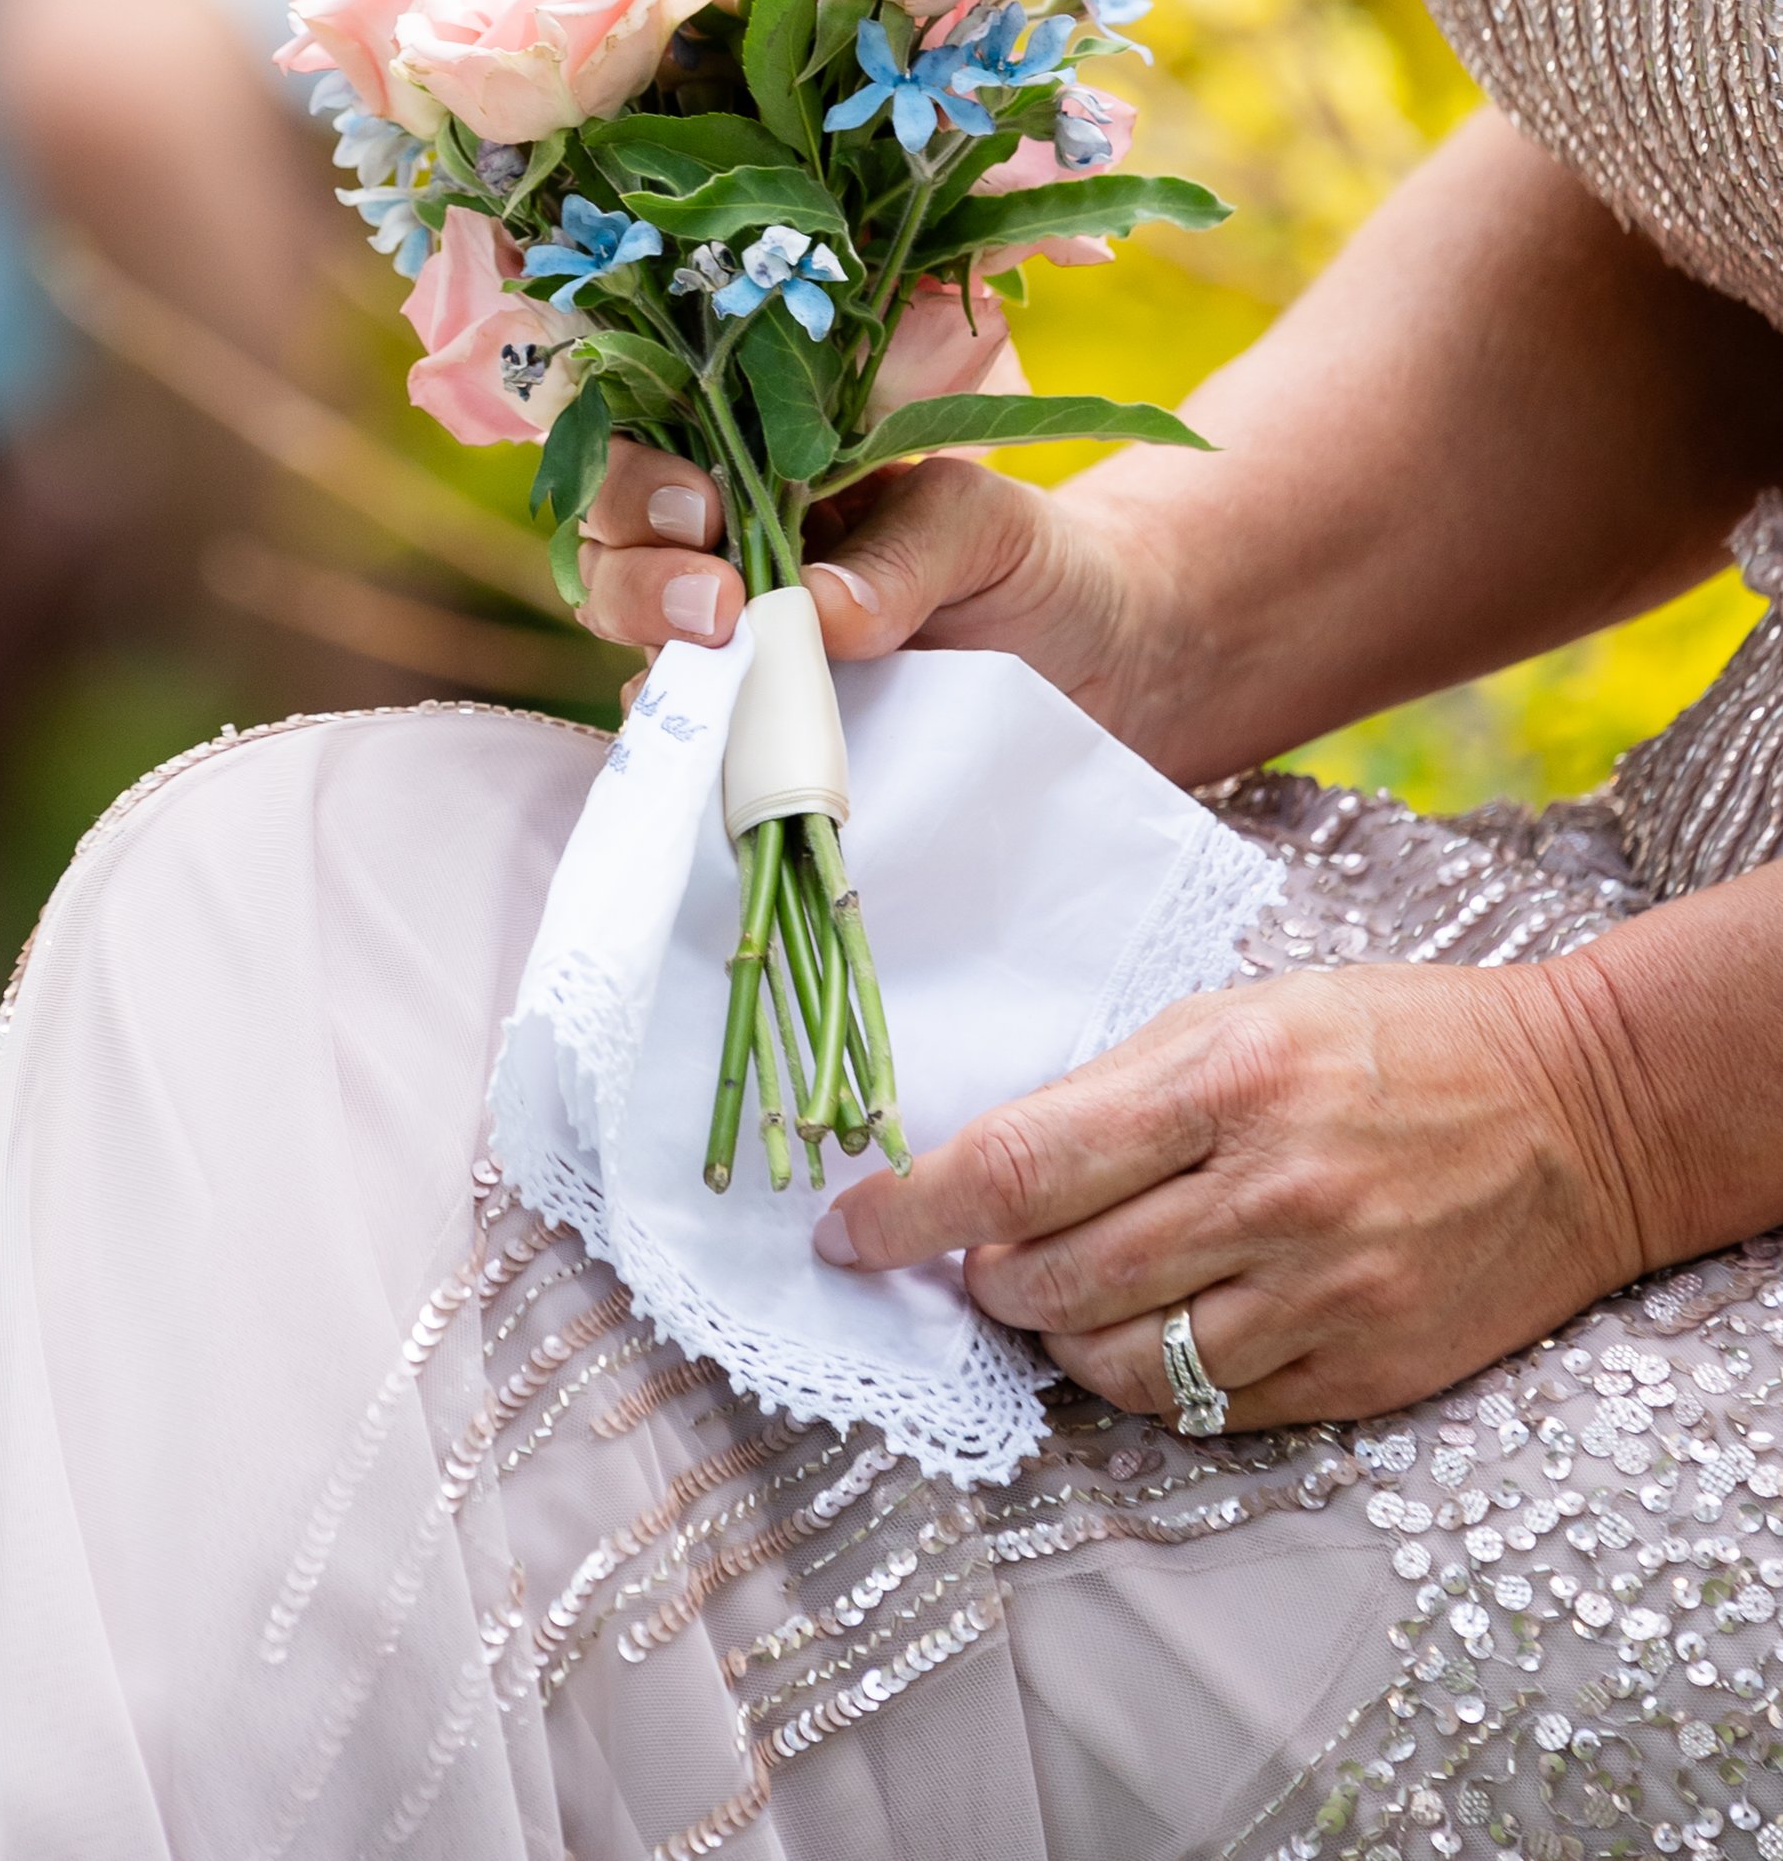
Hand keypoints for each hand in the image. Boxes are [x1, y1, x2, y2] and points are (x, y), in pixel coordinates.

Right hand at [575, 436, 1149, 746]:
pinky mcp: (756, 743)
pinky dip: (679, 748)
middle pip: (614, 550)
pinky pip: (685, 745)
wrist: (1099, 667)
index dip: (646, 480)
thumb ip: (906, 548)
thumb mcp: (983, 523)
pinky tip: (710, 748)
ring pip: (632, 643)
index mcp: (764, 478)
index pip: (656, 458)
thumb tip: (822, 609)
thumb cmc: (1029, 565)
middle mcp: (726, 558)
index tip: (704, 511)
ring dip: (650, 652)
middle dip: (640, 572)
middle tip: (717, 605)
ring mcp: (734, 655)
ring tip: (720, 662)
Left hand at [810, 959, 1648, 1428]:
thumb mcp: (1243, 1014)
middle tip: (981, 1257)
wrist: (1578, 1112)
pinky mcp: (1364, 1370)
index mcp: (1223, 1081)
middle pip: (1052, 1281)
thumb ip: (1118, 1092)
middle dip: (984, 1278)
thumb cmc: (1392, 1039)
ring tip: (1064, 1293)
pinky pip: (1205, 1409)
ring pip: (1118, 1364)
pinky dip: (1153, 1380)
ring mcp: (1321, 1293)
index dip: (911, 1211)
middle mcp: (1268, 1194)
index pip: (1019, 1167)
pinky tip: (1156, 1328)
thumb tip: (989, 1172)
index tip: (845, 1232)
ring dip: (1059, 1337)